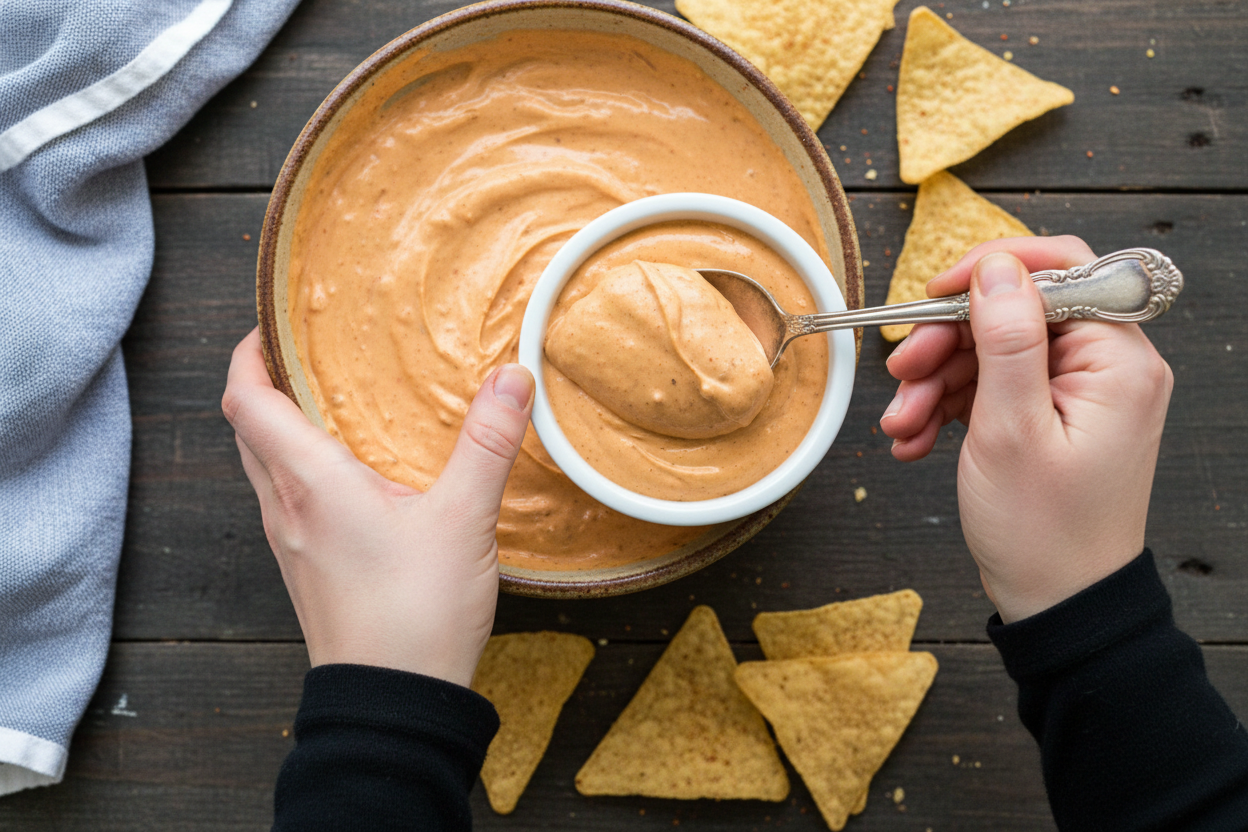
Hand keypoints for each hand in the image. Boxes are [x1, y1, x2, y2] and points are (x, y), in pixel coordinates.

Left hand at [222, 328, 533, 686]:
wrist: (392, 704)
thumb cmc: (415, 615)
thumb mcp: (462, 520)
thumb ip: (487, 444)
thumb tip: (511, 379)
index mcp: (310, 483)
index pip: (247, 401)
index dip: (249, 355)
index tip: (272, 326)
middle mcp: (285, 509)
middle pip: (248, 430)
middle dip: (265, 385)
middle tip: (305, 356)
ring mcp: (291, 545)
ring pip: (265, 469)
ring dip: (281, 430)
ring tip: (330, 407)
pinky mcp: (307, 572)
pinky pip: (287, 503)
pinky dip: (302, 472)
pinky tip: (351, 480)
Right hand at [880, 237, 1172, 621]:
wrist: (1058, 605)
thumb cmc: (1044, 533)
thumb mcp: (1010, 428)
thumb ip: (1006, 339)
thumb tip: (997, 269)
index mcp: (1117, 361)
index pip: (1061, 271)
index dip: (991, 272)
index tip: (934, 292)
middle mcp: (1105, 368)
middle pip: (1014, 313)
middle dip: (947, 341)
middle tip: (902, 371)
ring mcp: (1077, 393)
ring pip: (992, 351)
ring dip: (936, 382)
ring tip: (902, 423)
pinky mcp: (1050, 416)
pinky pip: (992, 387)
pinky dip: (948, 407)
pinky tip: (916, 438)